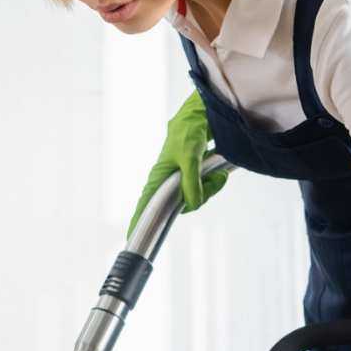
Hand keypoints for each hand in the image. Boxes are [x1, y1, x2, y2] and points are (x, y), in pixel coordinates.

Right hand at [127, 93, 227, 235]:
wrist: (202, 112)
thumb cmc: (189, 130)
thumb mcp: (191, 157)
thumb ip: (191, 182)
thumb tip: (191, 204)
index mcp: (159, 176)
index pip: (145, 204)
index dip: (137, 222)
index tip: (129, 238)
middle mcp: (168, 179)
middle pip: (181, 203)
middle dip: (202, 196)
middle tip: (217, 180)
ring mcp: (182, 176)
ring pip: (196, 195)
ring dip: (211, 187)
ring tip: (220, 174)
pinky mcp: (194, 172)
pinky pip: (204, 186)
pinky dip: (214, 182)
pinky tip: (220, 174)